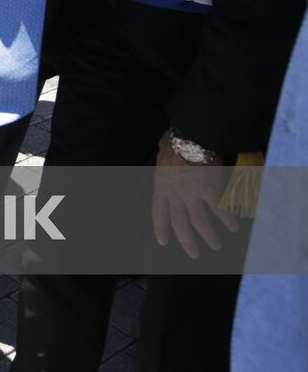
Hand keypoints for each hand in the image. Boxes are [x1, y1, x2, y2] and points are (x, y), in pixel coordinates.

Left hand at [151, 129, 235, 259]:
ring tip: (215, 246)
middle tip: (194, 255)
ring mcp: (193, 194)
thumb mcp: (162, 154)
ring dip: (209, 236)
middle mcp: (176, 195)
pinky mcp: (210, 191)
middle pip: (179, 224)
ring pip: (200, 222)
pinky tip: (233, 228)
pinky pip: (220, 210)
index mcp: (161, 186)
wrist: (190, 137)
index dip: (160, 228)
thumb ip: (164, 161)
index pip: (158, 212)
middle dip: (187, 241)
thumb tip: (162, 150)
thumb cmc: (175, 142)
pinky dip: (227, 220)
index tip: (163, 242)